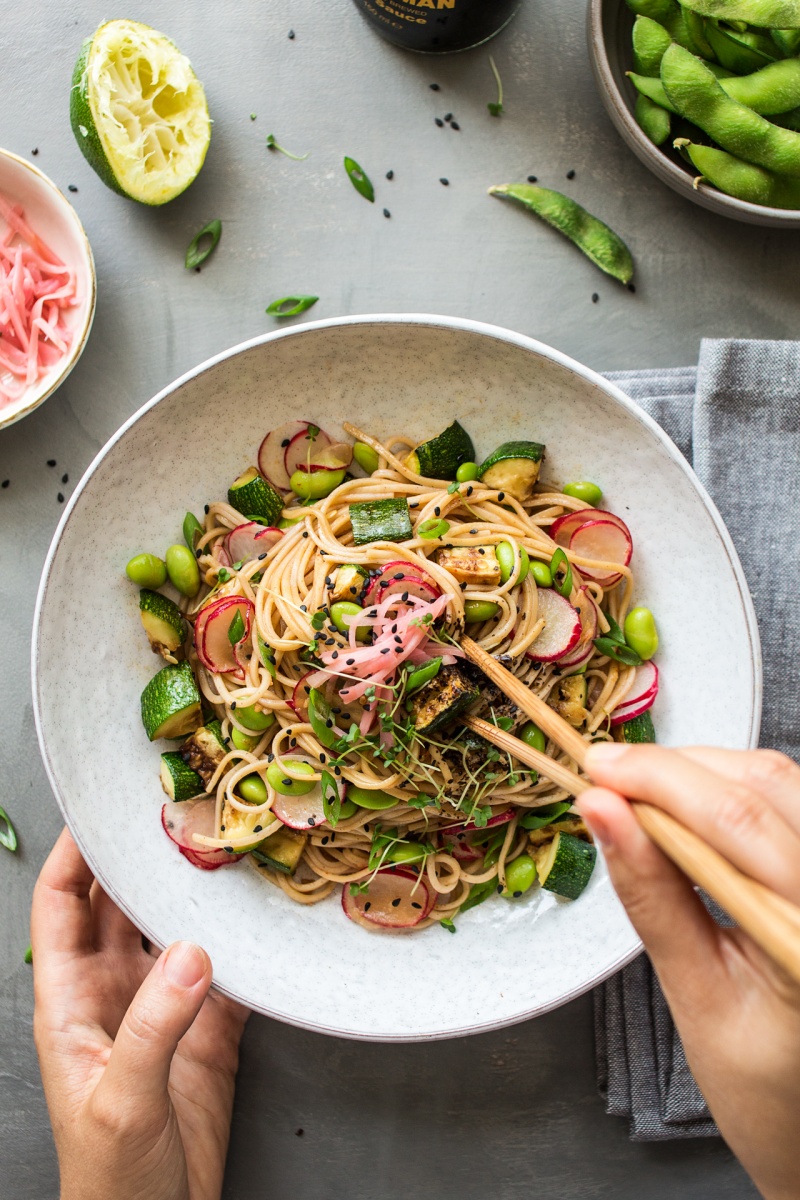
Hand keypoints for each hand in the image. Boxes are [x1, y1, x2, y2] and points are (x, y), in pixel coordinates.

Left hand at [31, 829, 248, 1199]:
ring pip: (175, 928)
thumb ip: (154, 1025)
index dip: (74, 855)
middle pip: (120, 904)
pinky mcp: (209, 1030)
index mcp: (71, 1001)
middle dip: (143, 858)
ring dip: (196, 893)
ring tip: (228, 847)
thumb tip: (191, 951)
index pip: (61, 906)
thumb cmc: (109, 1180)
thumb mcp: (121, 1101)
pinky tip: (264, 917)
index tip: (100, 811)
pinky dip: (246, 943)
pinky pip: (228, 970)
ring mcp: (163, 1007)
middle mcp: (115, 991)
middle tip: (180, 811)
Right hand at [578, 744, 799, 1199]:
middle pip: (763, 786)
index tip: (596, 769)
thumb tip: (604, 814)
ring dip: (704, 771)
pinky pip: (792, 802)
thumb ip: (652, 897)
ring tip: (641, 789)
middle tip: (606, 771)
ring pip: (781, 781)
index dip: (658, 780)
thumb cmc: (768, 1089)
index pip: (735, 822)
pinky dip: (735, 790)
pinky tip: (693, 805)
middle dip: (674, 768)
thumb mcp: (696, 996)